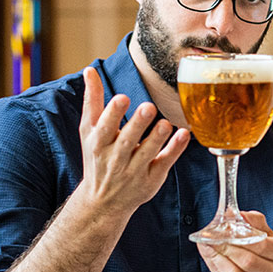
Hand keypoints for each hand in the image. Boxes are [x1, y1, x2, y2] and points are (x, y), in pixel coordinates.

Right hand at [75, 67, 189, 216]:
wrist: (102, 202)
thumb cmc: (97, 158)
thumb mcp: (89, 131)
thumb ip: (92, 100)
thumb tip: (89, 70)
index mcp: (98, 143)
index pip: (105, 127)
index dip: (113, 113)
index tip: (123, 98)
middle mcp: (115, 158)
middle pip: (127, 140)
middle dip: (137, 124)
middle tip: (148, 107)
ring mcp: (134, 171)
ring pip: (147, 153)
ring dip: (157, 137)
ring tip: (166, 123)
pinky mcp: (151, 179)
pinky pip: (164, 163)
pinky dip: (175, 150)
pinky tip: (183, 134)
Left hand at [198, 211, 272, 271]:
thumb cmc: (263, 249)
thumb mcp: (264, 232)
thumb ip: (252, 221)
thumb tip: (233, 214)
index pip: (264, 246)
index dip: (242, 236)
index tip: (226, 226)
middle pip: (248, 262)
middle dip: (227, 247)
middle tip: (213, 236)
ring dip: (217, 258)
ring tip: (208, 245)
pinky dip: (214, 266)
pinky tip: (210, 255)